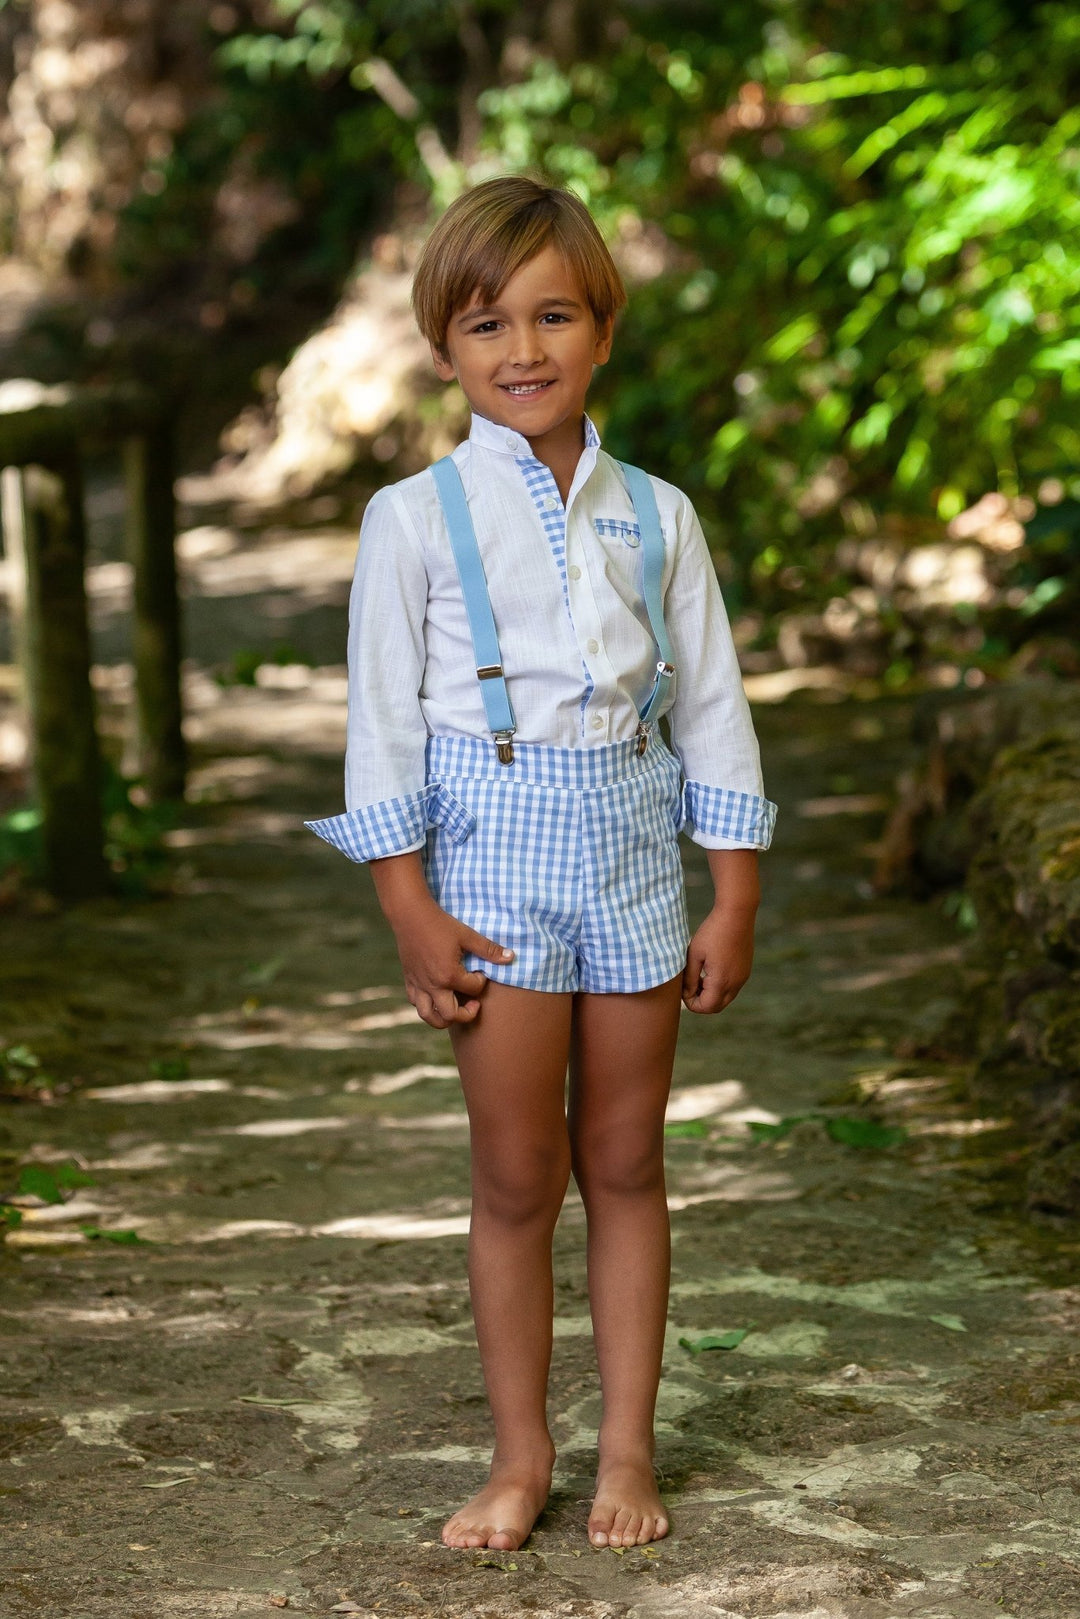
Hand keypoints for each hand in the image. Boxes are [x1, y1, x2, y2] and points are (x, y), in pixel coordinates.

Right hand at [393, 896, 514, 1028]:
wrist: (410, 915)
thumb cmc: (440, 924)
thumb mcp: (467, 935)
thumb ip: (489, 950)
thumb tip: (511, 957)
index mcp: (449, 975)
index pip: (473, 989)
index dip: (481, 981)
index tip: (480, 971)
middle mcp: (433, 985)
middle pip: (452, 1016)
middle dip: (467, 1014)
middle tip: (474, 1002)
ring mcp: (419, 985)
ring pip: (429, 1017)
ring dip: (444, 1019)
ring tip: (455, 1009)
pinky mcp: (409, 981)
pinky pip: (416, 1004)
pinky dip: (427, 1006)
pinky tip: (437, 996)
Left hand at [682, 905, 754, 1013]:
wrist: (736, 914)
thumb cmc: (712, 932)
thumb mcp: (694, 955)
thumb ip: (689, 978)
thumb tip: (686, 993)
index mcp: (721, 981)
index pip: (705, 1007)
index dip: (691, 1003)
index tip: (683, 987)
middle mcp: (735, 983)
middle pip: (716, 1007)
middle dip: (701, 1001)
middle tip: (689, 985)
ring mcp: (743, 977)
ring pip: (725, 998)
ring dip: (711, 993)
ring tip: (698, 975)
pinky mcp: (745, 970)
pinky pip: (732, 987)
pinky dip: (720, 986)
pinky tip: (710, 969)